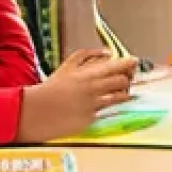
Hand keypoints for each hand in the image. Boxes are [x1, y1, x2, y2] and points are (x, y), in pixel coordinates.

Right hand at [16, 48, 138, 141]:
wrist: (36, 112)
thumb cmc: (51, 88)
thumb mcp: (67, 65)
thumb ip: (88, 55)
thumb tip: (106, 52)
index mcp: (89, 74)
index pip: (118, 66)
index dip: (129, 64)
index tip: (135, 62)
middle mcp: (94, 89)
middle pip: (122, 81)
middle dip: (128, 78)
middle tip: (128, 78)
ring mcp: (93, 105)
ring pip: (119, 97)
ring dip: (123, 93)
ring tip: (121, 91)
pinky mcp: (90, 120)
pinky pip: (107, 111)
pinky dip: (109, 106)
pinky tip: (107, 104)